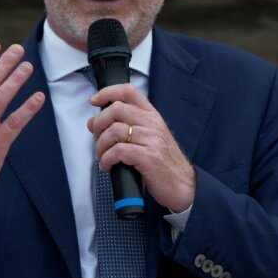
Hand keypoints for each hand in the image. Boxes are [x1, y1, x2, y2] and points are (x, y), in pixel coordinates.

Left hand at [87, 84, 194, 212]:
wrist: (183, 185)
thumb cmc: (163, 163)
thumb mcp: (148, 138)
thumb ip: (125, 127)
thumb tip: (94, 122)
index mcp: (152, 116)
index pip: (129, 92)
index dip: (108, 92)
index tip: (94, 101)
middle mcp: (152, 124)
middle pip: (116, 109)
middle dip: (99, 124)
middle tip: (96, 138)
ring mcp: (152, 140)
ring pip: (114, 131)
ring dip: (101, 145)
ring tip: (102, 156)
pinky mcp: (149, 157)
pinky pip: (118, 151)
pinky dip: (106, 159)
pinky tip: (107, 165)